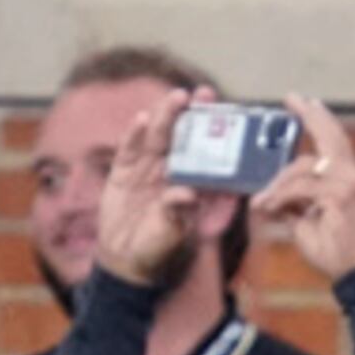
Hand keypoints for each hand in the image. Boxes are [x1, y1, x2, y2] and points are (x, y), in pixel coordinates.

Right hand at [94, 87, 205, 288]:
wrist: (128, 260)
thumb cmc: (162, 248)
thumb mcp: (175, 233)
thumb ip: (180, 213)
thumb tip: (186, 194)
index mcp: (194, 184)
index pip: (208, 154)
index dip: (217, 134)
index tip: (231, 115)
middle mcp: (173, 172)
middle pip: (184, 137)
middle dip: (193, 114)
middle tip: (204, 94)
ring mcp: (147, 170)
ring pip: (158, 138)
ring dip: (166, 117)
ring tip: (177, 98)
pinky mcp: (123, 172)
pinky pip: (129, 150)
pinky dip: (133, 135)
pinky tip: (140, 119)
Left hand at [248, 95, 354, 282]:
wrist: (351, 270)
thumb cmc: (332, 245)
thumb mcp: (304, 216)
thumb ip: (292, 198)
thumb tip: (268, 190)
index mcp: (347, 177)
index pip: (334, 141)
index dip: (319, 119)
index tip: (302, 101)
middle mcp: (353, 175)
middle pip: (329, 137)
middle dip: (310, 117)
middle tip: (292, 99)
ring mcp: (349, 184)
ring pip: (303, 167)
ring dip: (277, 184)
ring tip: (261, 202)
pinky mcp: (340, 196)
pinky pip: (300, 187)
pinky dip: (280, 196)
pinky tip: (268, 208)